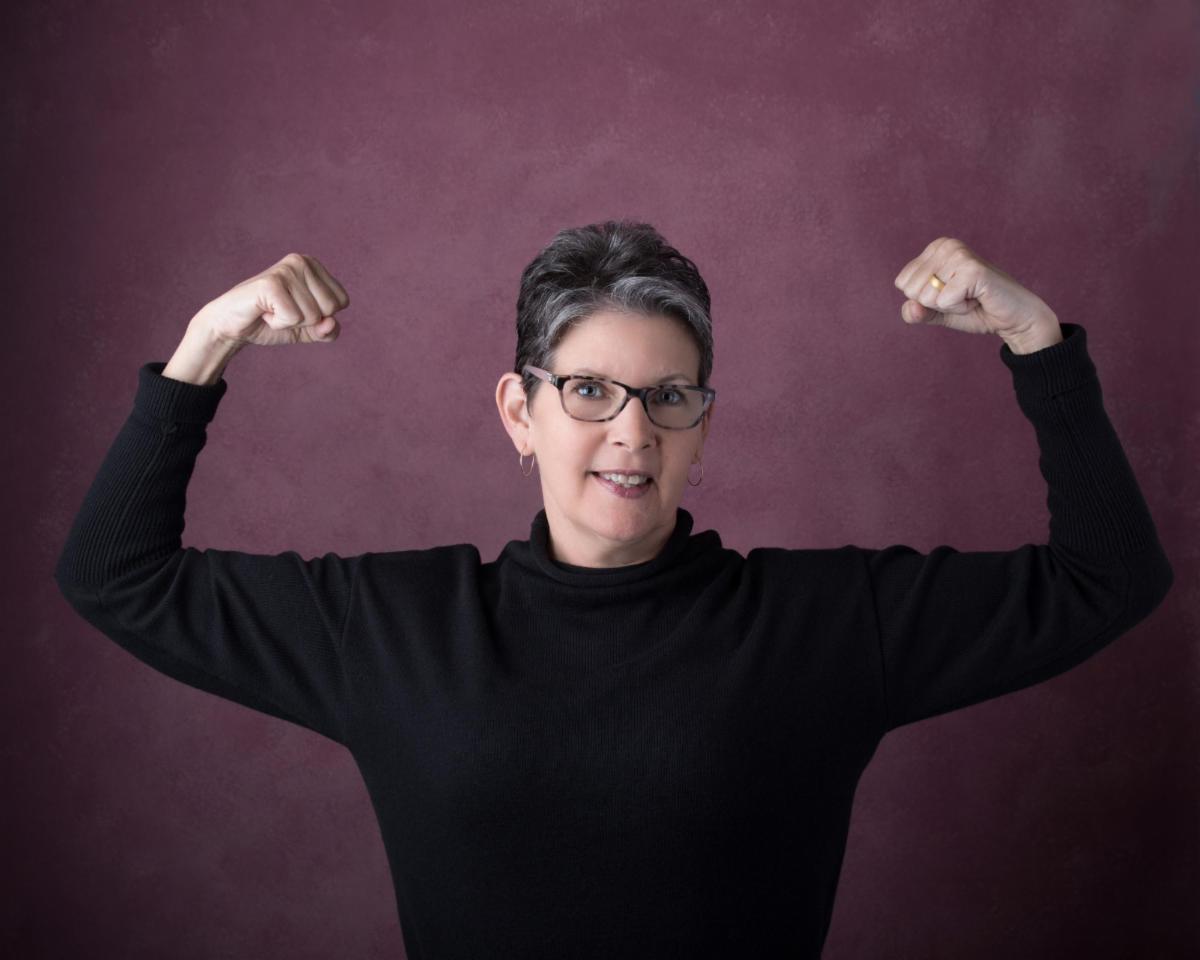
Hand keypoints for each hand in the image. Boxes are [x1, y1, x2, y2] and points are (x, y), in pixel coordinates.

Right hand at [192, 252, 351, 347]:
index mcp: (314, 266)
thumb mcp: (308, 330)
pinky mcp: (271, 283)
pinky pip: (293, 317)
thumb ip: (328, 331)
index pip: (342, 302)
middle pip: (330, 308)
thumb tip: (331, 323)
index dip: (320, 316)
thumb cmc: (272, 322)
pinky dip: (278, 323)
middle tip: (281, 310)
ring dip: (289, 322)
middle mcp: (301, 261)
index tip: (295, 309)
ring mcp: (286, 270)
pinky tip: (263, 312)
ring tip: (271, 310)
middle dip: (306, 320)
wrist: (232, 326)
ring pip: (312, 315)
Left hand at [894, 237, 1058, 343]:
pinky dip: (961, 308)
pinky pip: (944, 301)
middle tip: (963, 296)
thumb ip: (915, 312)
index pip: (903, 284)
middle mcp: (946, 245)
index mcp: (935, 248)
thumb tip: (910, 307)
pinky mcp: (972, 270)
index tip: (952, 293)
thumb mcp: (936, 312)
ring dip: (951, 305)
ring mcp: (959, 255)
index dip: (926, 299)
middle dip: (937, 303)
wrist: (1012, 318)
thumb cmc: (975, 310)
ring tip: (971, 296)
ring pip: (927, 296)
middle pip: (911, 290)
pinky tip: (978, 298)